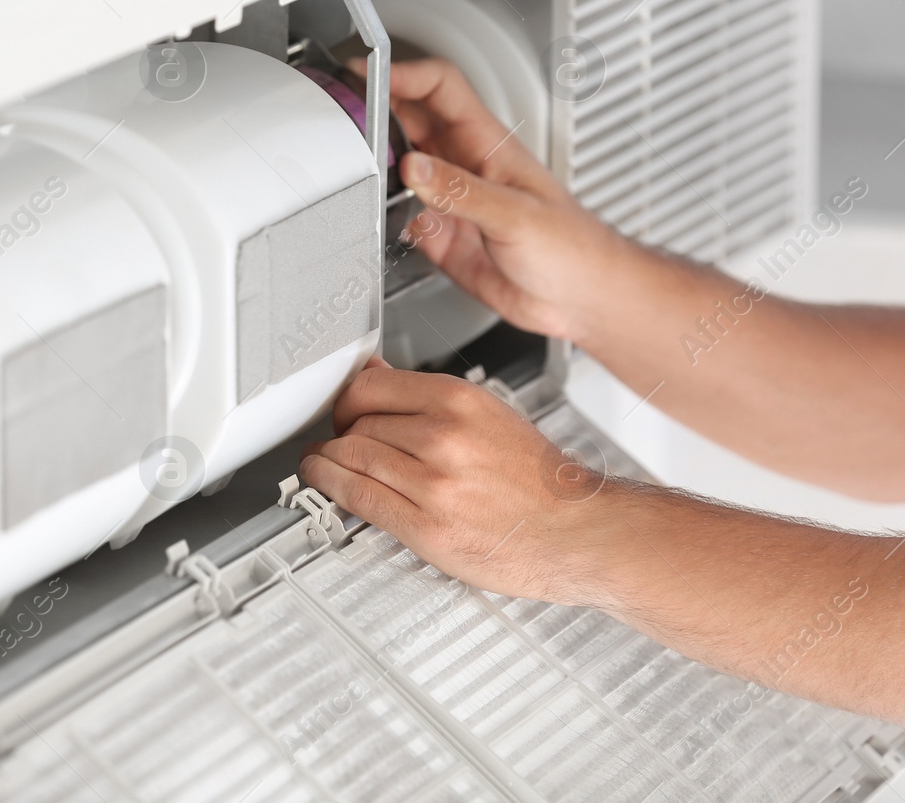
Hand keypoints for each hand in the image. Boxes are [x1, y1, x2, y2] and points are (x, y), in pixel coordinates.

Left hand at [300, 357, 632, 607]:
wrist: (580, 531)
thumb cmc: (542, 481)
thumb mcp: (489, 415)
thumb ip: (429, 398)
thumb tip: (379, 374)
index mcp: (460, 401)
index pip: (370, 386)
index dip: (348, 399)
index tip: (344, 408)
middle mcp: (444, 437)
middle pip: (357, 422)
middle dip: (341, 432)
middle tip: (337, 439)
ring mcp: (434, 483)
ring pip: (351, 457)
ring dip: (328, 460)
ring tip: (325, 461)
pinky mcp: (426, 527)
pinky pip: (359, 497)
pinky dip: (331, 486)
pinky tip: (326, 482)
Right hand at [347, 56, 626, 344]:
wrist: (581, 298)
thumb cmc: (572, 247)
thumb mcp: (515, 214)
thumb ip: (460, 191)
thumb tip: (413, 168)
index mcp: (487, 143)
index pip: (439, 87)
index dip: (402, 73)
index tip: (367, 74)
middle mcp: (464, 166)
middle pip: (408, 121)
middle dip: (375, 114)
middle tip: (341, 118)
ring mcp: (451, 201)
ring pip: (399, 168)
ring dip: (376, 167)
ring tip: (352, 169)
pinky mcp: (443, 237)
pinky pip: (402, 217)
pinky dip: (384, 217)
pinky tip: (378, 222)